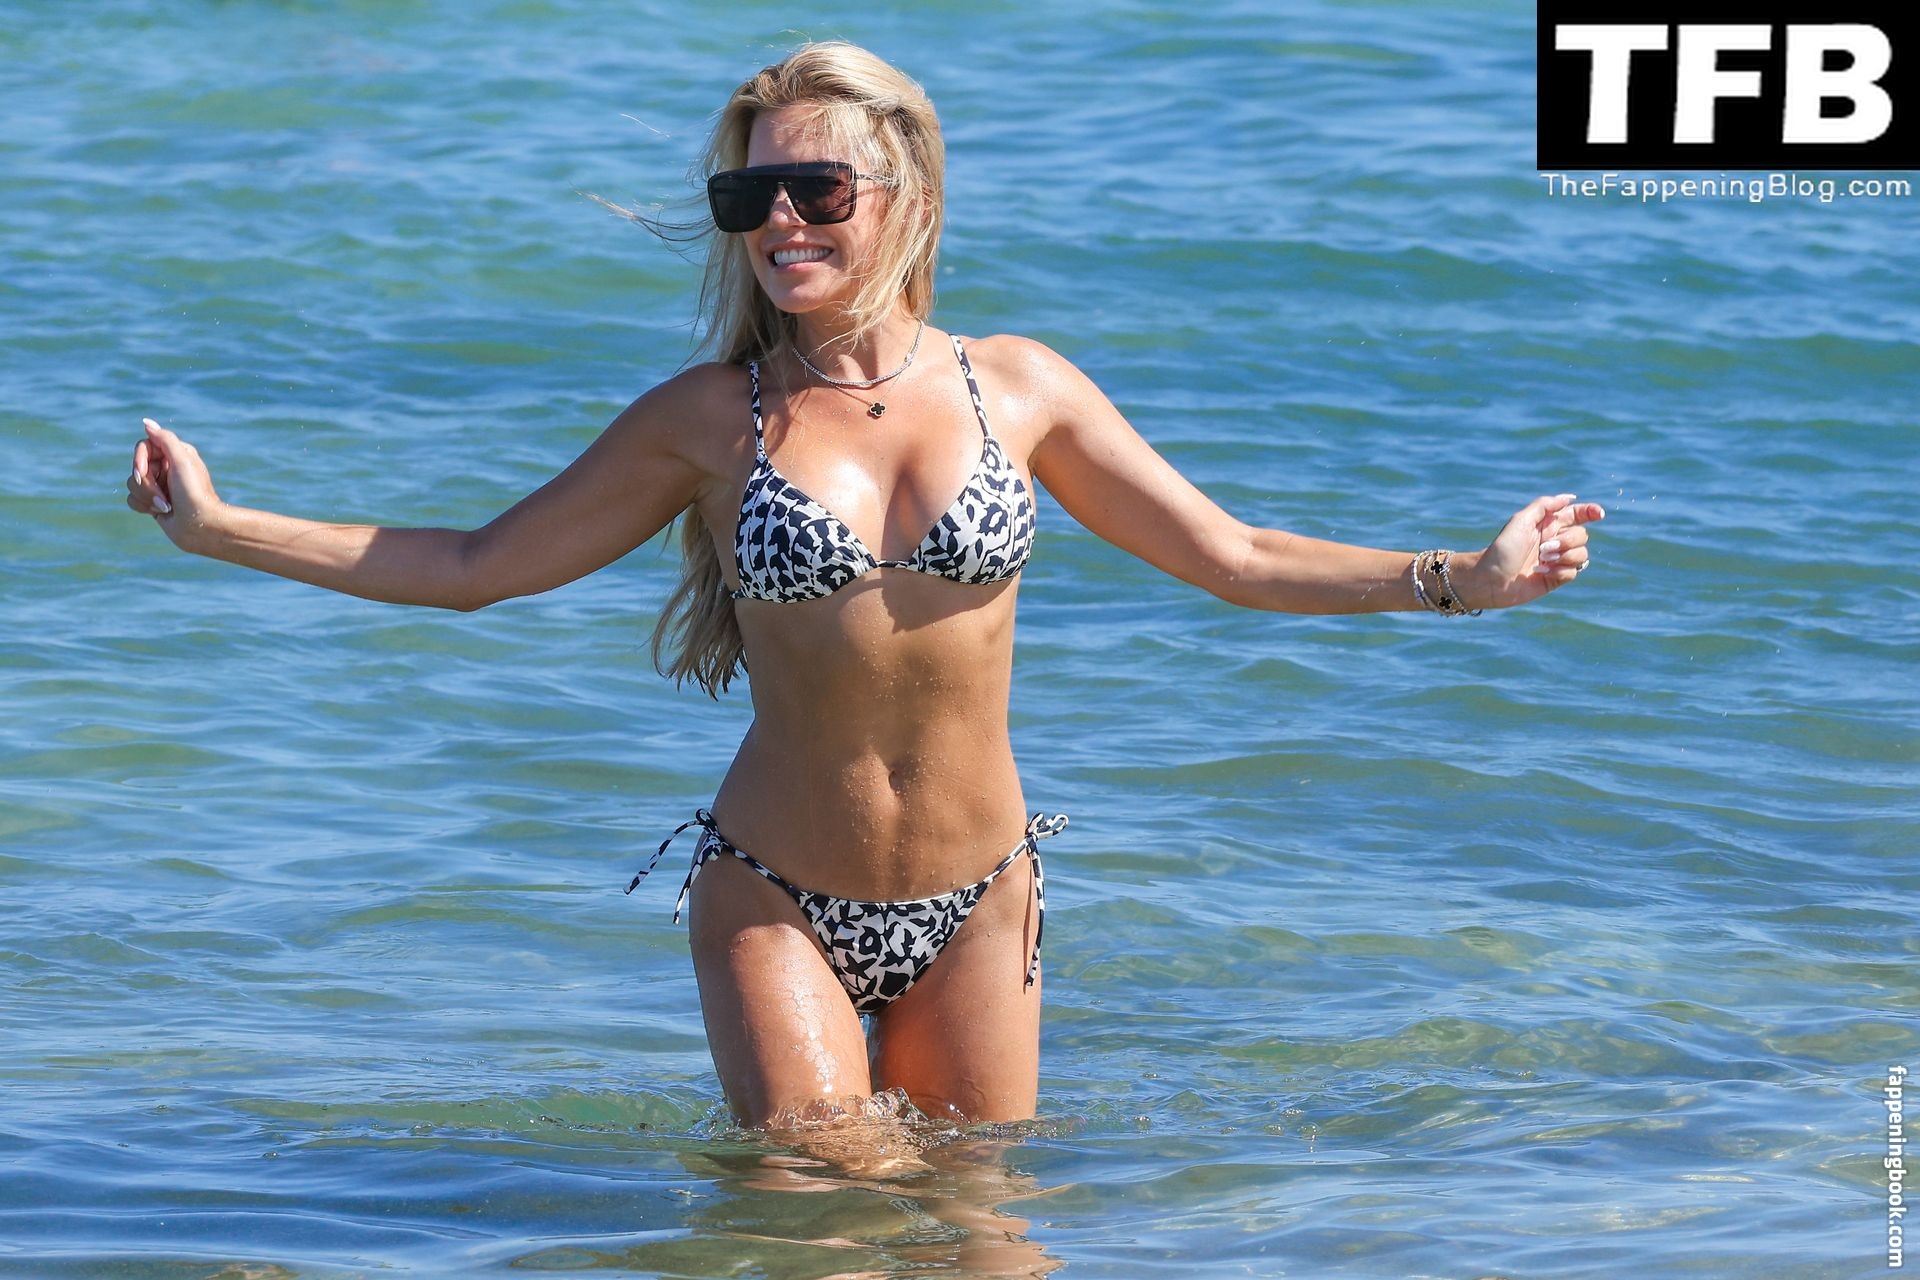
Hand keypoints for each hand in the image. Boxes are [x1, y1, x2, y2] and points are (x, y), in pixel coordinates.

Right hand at [126, 418, 225, 552]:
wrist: (201, 527)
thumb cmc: (194, 493)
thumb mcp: (182, 461)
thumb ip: (165, 439)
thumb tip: (146, 422)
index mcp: (175, 453)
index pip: (143, 446)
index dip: (139, 459)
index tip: (142, 471)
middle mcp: (166, 467)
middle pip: (136, 467)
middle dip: (146, 484)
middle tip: (164, 496)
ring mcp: (159, 485)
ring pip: (131, 484)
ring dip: (147, 497)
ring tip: (166, 506)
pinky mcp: (153, 501)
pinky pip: (132, 499)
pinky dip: (144, 506)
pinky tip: (160, 512)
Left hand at [1463, 492, 1604, 609]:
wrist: (1490, 579)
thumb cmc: (1502, 549)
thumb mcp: (1520, 521)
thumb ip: (1543, 506)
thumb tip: (1570, 497)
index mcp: (1547, 525)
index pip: (1577, 515)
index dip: (1590, 512)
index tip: (1598, 514)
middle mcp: (1555, 541)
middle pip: (1582, 535)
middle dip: (1568, 541)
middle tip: (1545, 548)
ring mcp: (1557, 560)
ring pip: (1582, 554)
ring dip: (1564, 557)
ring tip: (1543, 560)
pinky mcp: (1556, 578)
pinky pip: (1573, 572)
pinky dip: (1559, 571)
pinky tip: (1542, 572)